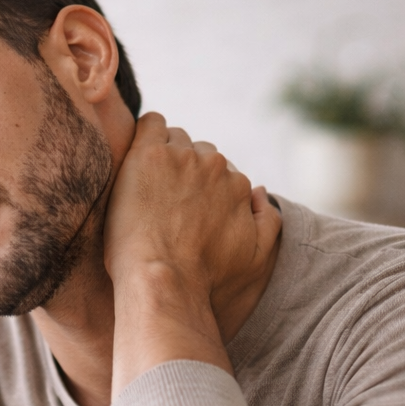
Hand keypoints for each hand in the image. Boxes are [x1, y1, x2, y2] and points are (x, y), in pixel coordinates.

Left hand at [104, 112, 274, 301]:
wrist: (165, 281)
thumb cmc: (205, 279)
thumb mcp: (256, 259)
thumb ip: (269, 222)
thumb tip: (260, 190)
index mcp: (238, 186)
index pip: (220, 172)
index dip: (199, 188)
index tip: (180, 208)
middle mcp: (215, 166)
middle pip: (197, 152)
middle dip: (183, 169)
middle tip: (161, 198)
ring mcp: (182, 157)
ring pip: (174, 138)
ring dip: (163, 154)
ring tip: (146, 186)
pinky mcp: (150, 155)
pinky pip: (150, 123)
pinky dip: (144, 134)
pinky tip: (136, 159)